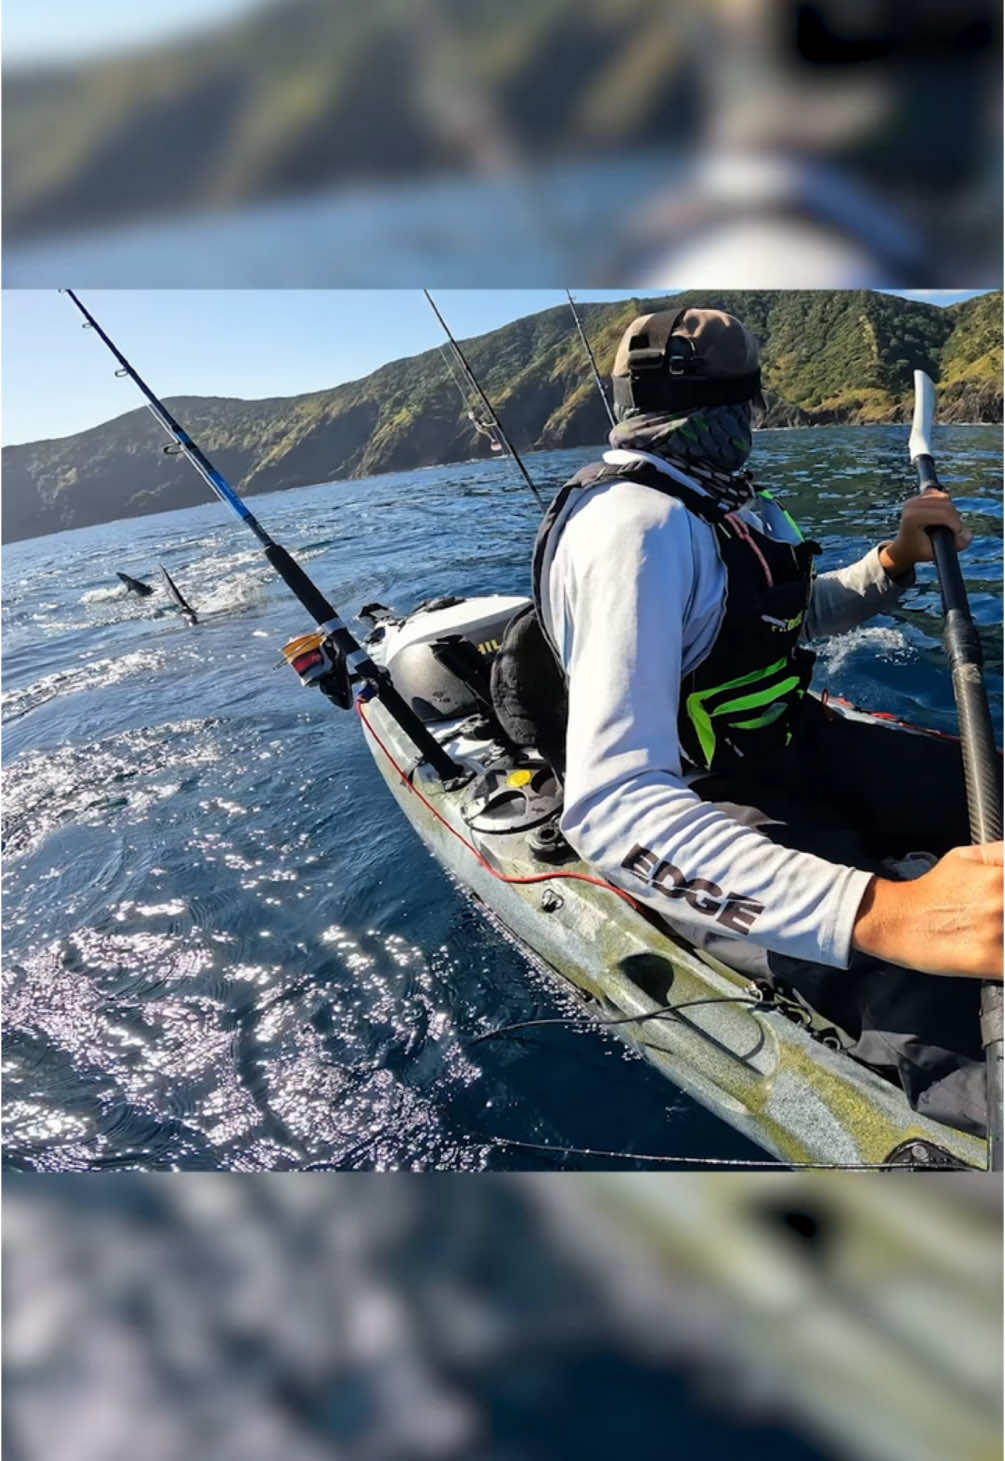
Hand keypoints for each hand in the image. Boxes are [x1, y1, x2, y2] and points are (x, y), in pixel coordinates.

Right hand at [853, 841, 1003, 977]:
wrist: (895, 919)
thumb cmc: (931, 890)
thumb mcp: (965, 857)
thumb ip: (1000, 853)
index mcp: (1000, 876)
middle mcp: (1000, 901)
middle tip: (1000, 919)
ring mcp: (995, 932)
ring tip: (996, 934)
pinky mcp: (988, 960)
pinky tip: (997, 957)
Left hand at [879, 490, 972, 575]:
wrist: (905, 547)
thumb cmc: (918, 551)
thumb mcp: (935, 553)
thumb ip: (954, 546)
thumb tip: (968, 536)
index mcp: (913, 517)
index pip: (945, 513)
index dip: (956, 525)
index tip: (958, 537)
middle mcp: (912, 504)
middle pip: (947, 504)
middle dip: (955, 519)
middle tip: (954, 533)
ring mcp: (915, 498)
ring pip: (945, 498)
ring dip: (951, 512)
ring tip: (946, 526)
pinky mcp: (919, 496)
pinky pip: (941, 495)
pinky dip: (946, 505)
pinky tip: (941, 517)